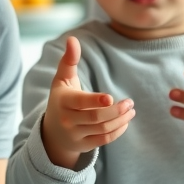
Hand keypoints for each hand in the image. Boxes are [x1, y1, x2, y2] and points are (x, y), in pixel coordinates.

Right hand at [41, 36, 134, 169]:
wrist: (52, 131)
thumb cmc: (62, 98)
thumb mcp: (61, 80)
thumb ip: (69, 60)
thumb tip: (72, 38)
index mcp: (63, 101)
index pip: (81, 103)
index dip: (96, 101)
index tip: (111, 97)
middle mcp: (68, 120)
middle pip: (96, 118)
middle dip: (116, 111)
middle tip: (130, 102)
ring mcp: (76, 134)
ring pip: (102, 129)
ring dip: (121, 120)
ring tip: (131, 110)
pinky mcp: (84, 145)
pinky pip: (104, 140)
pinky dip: (118, 131)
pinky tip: (125, 121)